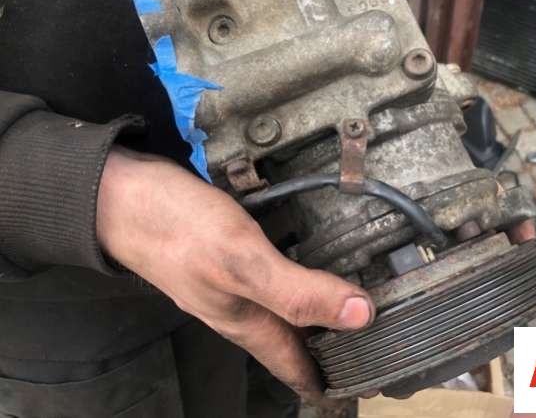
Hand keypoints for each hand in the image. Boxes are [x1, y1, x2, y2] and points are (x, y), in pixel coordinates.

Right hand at [96, 147, 374, 403]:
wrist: (121, 194)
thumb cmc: (175, 229)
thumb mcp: (243, 263)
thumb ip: (297, 292)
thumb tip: (360, 316)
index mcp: (247, 321)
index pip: (294, 366)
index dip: (328, 383)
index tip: (363, 387)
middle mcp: (240, 306)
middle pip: (291, 342)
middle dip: (326, 352)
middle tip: (366, 349)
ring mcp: (230, 281)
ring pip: (282, 310)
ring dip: (313, 319)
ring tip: (344, 315)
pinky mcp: (226, 254)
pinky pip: (272, 276)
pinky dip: (296, 280)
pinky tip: (306, 265)